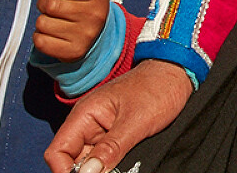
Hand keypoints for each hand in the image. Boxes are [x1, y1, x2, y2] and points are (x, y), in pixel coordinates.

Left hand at [34, 0, 109, 61]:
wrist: (94, 37)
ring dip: (43, 21)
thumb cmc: (81, 5)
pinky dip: (40, 37)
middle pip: (51, 5)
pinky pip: (40, 41)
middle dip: (46, 4)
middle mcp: (96, 15)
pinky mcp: (73, 52)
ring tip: (55, 21)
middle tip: (55, 7)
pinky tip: (53, 34)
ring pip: (42, 23)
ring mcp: (85, 35)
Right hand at [44, 59, 191, 172]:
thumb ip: (110, 149)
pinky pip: (104, 156)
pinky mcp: (115, 135)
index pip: (57, 152)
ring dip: (101, 168)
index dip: (64, 171)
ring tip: (119, 168)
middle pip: (71, 160)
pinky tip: (123, 166)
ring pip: (89, 161)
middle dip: (85, 171)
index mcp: (84, 115)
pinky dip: (110, 165)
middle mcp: (87, 124)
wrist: (178, 74)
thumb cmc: (158, 88)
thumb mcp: (136, 121)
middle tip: (110, 172)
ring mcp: (101, 130)